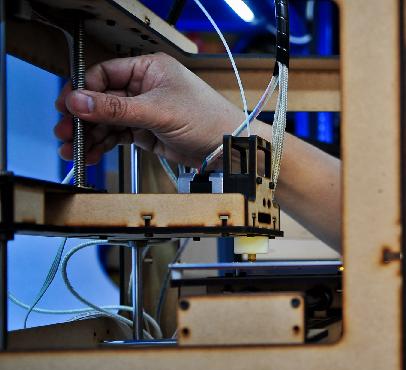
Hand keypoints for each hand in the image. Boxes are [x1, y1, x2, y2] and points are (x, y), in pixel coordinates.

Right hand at [54, 52, 245, 166]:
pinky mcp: (148, 132)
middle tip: (66, 132)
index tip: (68, 107)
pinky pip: (119, 136)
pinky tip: (91, 154)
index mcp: (149, 70)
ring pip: (108, 121)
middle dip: (83, 118)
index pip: (105, 74)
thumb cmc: (208, 119)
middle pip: (103, 100)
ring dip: (90, 135)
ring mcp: (145, 111)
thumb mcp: (158, 111)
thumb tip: (79, 101)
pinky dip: (104, 145)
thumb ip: (116, 108)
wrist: (230, 148)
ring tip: (73, 150)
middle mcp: (145, 88)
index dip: (84, 91)